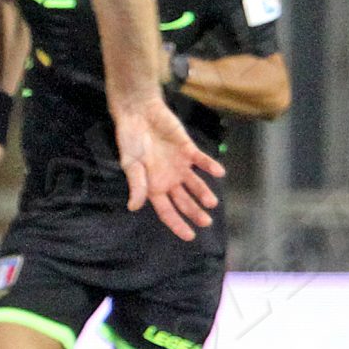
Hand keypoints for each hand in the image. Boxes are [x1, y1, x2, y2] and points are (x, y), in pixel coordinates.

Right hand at [113, 92, 223, 239]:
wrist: (138, 113)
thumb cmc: (130, 140)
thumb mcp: (130, 164)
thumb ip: (136, 185)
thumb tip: (134, 207)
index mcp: (153, 186)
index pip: (167, 211)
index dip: (178, 224)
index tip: (190, 236)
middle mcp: (168, 179)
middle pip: (184, 201)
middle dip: (195, 213)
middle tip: (206, 222)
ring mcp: (179, 165)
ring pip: (195, 184)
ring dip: (204, 193)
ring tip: (211, 202)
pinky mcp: (187, 150)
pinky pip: (201, 160)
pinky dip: (210, 166)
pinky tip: (219, 172)